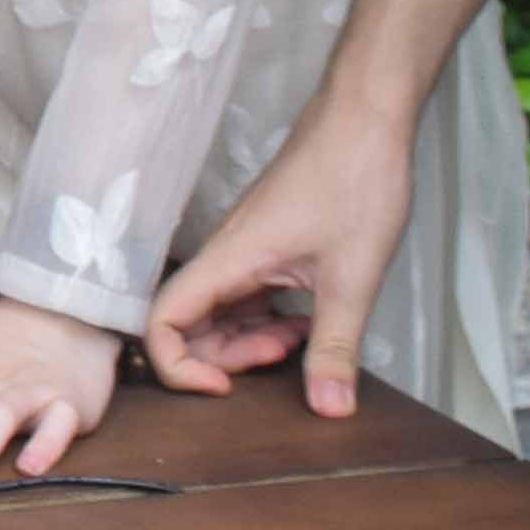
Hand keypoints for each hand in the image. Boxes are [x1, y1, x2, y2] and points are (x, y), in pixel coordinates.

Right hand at [141, 107, 411, 418]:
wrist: (368, 116)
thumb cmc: (355, 181)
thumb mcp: (352, 277)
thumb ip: (336, 349)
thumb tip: (330, 413)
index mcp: (229, 260)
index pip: (161, 321)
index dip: (179, 367)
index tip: (228, 387)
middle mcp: (225, 255)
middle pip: (190, 323)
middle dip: (228, 357)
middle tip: (285, 360)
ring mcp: (244, 249)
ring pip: (222, 311)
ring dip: (253, 340)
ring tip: (304, 341)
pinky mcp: (266, 243)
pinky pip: (248, 295)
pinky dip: (270, 319)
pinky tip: (312, 320)